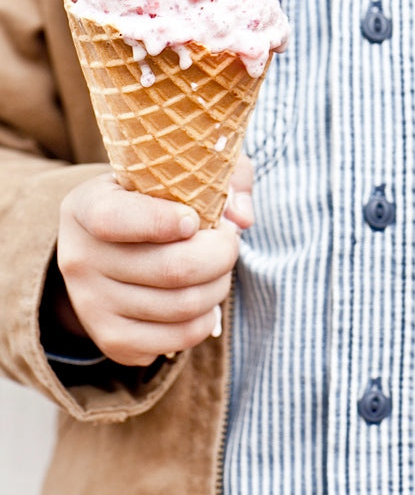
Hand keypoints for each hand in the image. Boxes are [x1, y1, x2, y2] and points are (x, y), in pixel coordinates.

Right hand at [55, 161, 252, 366]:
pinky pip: (176, 340)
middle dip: (220, 254)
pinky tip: (205, 298)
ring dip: (219, 286)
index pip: (115, 219)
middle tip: (229, 240)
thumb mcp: (173, 168)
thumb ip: (214, 175)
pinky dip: (206, 320)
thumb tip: (240, 218)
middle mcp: (79, 258)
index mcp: (87, 206)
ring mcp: (91, 305)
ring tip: (220, 267)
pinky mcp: (112, 339)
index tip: (194, 219)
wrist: (107, 245)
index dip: (162, 221)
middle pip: (169, 270)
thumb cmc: (151, 197)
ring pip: (181, 306)